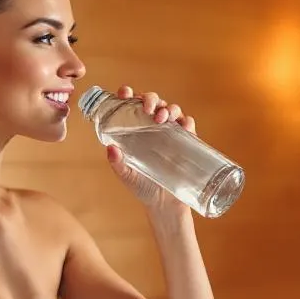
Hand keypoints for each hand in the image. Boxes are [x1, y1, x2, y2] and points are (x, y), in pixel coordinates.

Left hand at [106, 85, 196, 218]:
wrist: (165, 206)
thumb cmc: (143, 188)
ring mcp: (170, 134)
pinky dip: (187, 121)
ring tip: (162, 118)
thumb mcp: (127, 175)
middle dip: (150, 98)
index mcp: (135, 131)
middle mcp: (153, 128)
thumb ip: (117, 163)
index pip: (131, 106)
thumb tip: (111, 148)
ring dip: (168, 107)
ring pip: (171, 110)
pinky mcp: (186, 143)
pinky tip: (183, 125)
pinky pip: (188, 125)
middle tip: (147, 108)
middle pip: (153, 102)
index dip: (128, 95)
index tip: (125, 93)